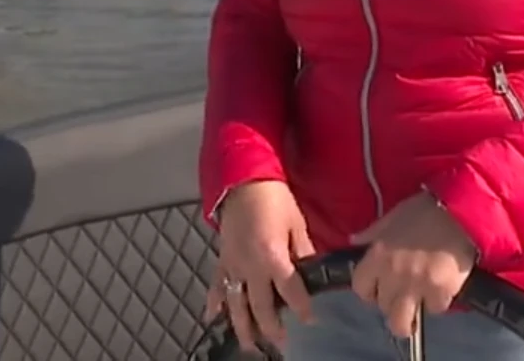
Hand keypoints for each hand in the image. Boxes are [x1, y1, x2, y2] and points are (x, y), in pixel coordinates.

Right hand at [206, 180, 314, 349]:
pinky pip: (216, 285)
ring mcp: (233, 265)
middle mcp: (250, 266)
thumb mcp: (297, 223)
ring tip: (249, 345)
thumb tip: (310, 273)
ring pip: (236, 303)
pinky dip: (213, 302)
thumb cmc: (276, 199)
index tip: (310, 321)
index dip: (301, 308)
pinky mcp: (221, 259)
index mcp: (272, 256)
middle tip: (280, 343)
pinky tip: (212, 318)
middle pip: (260, 306)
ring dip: (242, 326)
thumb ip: (303, 251)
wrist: (244, 179)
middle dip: (270, 327)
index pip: (290, 291)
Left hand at [350, 191, 476, 338]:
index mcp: (377, 256)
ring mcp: (417, 287)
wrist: (461, 211)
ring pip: (402, 322)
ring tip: (417, 305)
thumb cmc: (424, 210)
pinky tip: (442, 288)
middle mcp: (393, 276)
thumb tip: (354, 242)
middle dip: (391, 301)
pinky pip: (434, 309)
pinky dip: (438, 302)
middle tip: (402, 293)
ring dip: (409, 315)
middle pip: (382, 307)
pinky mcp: (441, 292)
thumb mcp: (392, 217)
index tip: (379, 286)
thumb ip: (372, 233)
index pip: (360, 288)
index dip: (370, 289)